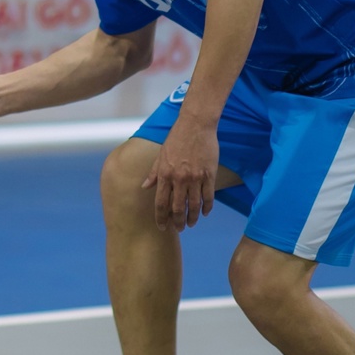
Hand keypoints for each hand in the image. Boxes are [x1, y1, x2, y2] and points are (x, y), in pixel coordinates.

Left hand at [145, 115, 218, 230]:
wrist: (196, 125)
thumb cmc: (176, 138)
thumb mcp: (161, 154)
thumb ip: (154, 173)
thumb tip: (145, 187)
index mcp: (165, 174)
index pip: (161, 203)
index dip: (161, 218)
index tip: (162, 227)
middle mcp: (179, 179)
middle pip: (178, 208)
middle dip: (178, 222)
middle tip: (179, 229)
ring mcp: (195, 177)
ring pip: (194, 205)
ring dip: (192, 218)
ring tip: (191, 224)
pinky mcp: (209, 174)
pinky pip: (208, 196)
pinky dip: (206, 207)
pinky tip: (204, 213)